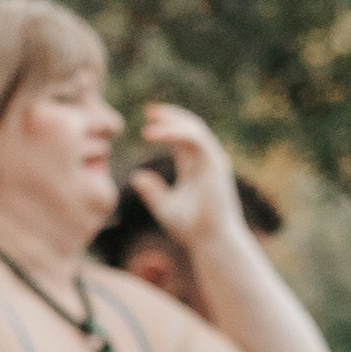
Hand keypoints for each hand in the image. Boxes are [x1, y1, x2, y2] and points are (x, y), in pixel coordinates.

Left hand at [130, 102, 244, 255]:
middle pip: (191, 128)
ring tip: (151, 118)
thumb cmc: (193, 229)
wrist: (212, 241)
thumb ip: (152, 191)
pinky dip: (176, 132)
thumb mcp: (165, 207)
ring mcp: (213, 161)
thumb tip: (136, 176)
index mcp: (195, 168)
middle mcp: (206, 161)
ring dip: (173, 120)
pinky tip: (157, 134)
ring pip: (195, 129)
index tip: (147, 123)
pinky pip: (196, 138)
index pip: (183, 138)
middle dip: (171, 116)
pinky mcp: (215, 164)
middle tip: (149, 110)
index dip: (167, 127)